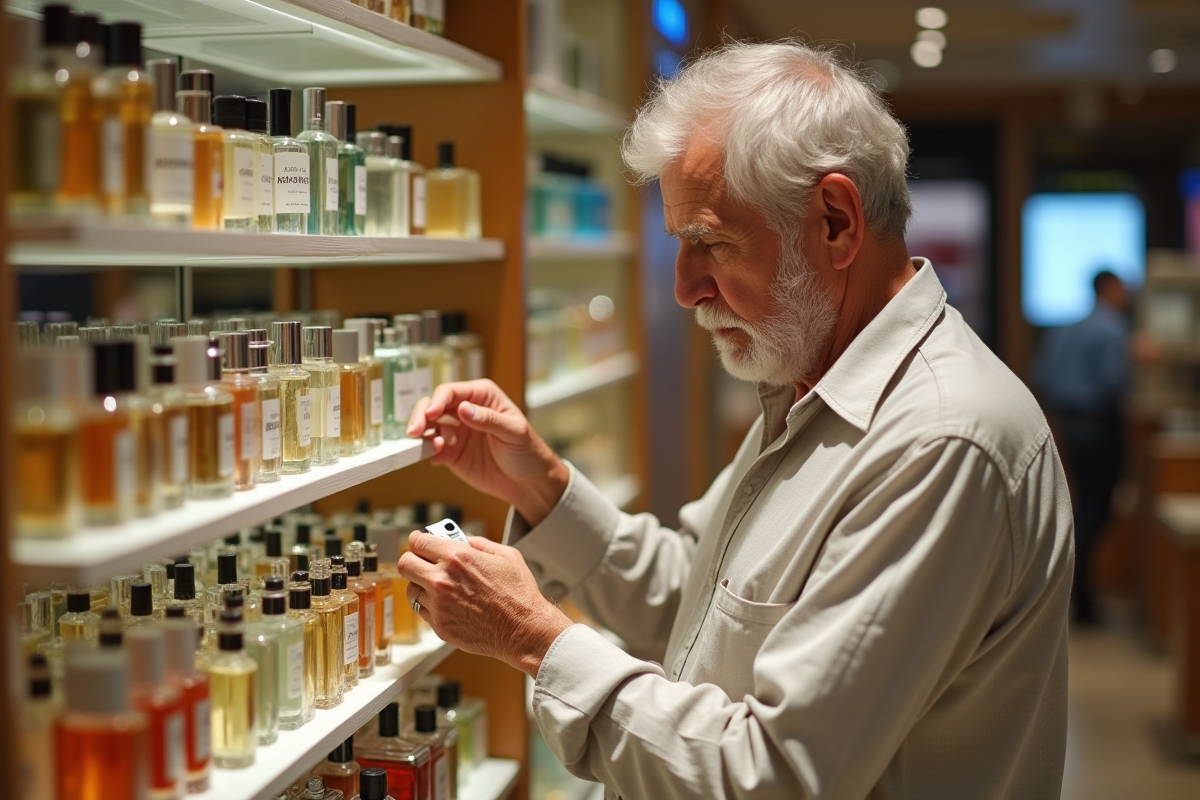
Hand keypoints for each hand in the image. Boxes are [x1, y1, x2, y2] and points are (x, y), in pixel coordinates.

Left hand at [398, 531, 572, 676]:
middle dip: (413, 560)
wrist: (524, 629)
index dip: (418, 540)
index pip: (419, 542)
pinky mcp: (440, 626)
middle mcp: (442, 580)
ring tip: (438, 587)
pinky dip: (431, 606)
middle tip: (422, 562)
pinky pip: (422, 611)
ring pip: (411, 589)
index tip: (419, 542)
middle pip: (405, 564)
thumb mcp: (506, 555)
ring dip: (422, 585)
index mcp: (457, 557)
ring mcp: (439, 605)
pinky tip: (448, 604)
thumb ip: (479, 543)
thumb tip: (464, 540)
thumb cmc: (518, 594)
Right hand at [406, 379, 568, 526]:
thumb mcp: (514, 432)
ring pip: (428, 426)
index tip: (431, 414)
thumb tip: (464, 409)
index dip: (438, 401)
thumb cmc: (528, 451)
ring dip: (422, 433)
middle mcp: (465, 410)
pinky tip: (435, 457)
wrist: (529, 482)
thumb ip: (489, 420)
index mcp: (482, 396)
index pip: (451, 392)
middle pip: (433, 406)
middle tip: (414, 430)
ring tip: (427, 444)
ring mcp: (456, 432)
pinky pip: (431, 449)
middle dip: (421, 415)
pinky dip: (427, 451)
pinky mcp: (451, 453)